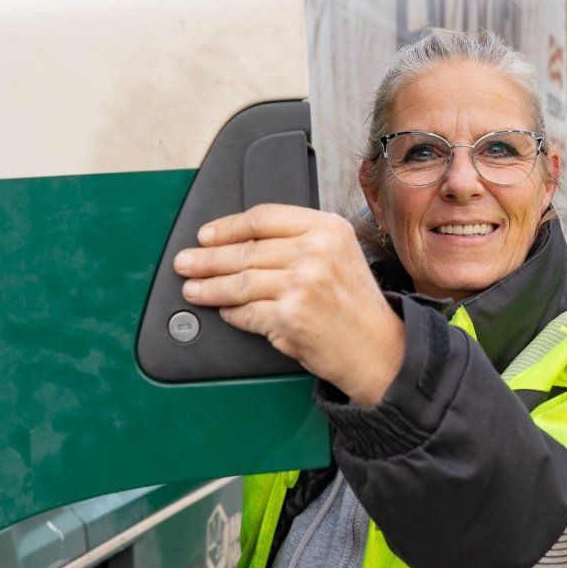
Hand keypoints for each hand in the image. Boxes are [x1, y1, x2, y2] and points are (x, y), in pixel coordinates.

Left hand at [173, 205, 404, 404]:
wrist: (379, 349)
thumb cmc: (356, 305)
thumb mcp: (339, 254)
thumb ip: (299, 240)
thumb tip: (242, 242)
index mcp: (327, 228)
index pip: (263, 218)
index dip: (227, 227)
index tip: (207, 235)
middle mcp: (316, 252)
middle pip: (245, 250)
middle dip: (207, 258)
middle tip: (187, 262)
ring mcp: (302, 285)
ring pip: (239, 282)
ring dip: (209, 288)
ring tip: (193, 289)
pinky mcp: (290, 317)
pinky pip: (246, 313)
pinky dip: (231, 314)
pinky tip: (225, 311)